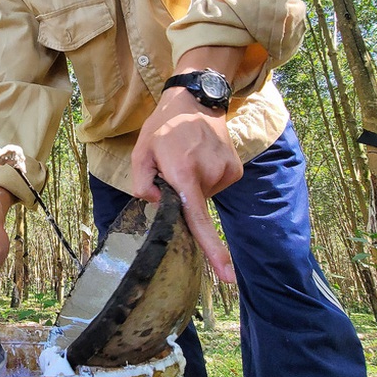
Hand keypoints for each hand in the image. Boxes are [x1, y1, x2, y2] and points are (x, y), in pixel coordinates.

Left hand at [130, 85, 240, 283]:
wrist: (197, 100)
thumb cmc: (164, 126)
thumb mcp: (141, 151)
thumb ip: (142, 182)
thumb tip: (155, 203)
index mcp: (184, 174)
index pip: (198, 219)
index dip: (212, 250)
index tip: (227, 275)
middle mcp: (210, 175)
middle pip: (193, 205)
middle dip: (181, 194)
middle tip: (173, 165)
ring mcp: (227, 173)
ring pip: (205, 196)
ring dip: (194, 185)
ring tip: (188, 157)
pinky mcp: (236, 171)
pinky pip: (215, 186)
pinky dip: (206, 179)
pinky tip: (201, 158)